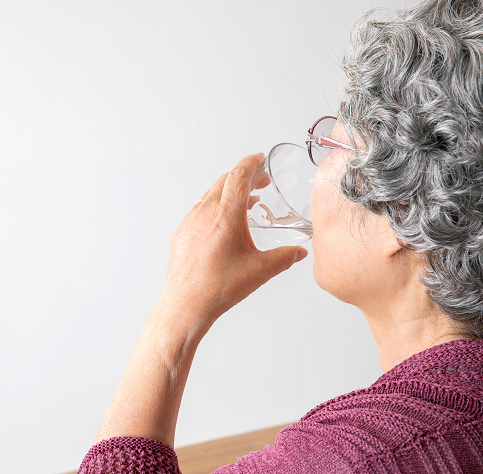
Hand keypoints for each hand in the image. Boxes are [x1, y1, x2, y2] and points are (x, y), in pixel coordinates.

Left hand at [159, 153, 308, 332]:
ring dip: (230, 192)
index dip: (252, 162)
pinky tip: (224, 223)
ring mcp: (190, 222)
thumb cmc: (218, 288)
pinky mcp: (182, 234)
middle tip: (261, 181)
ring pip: (211, 195)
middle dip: (245, 177)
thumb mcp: (260, 271)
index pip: (239, 175)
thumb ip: (285, 258)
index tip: (260, 159)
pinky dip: (215, 207)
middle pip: (225, 181)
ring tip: (246, 202)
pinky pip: (199, 210)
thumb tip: (300, 253)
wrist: (186, 305)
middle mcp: (205, 214)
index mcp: (226, 216)